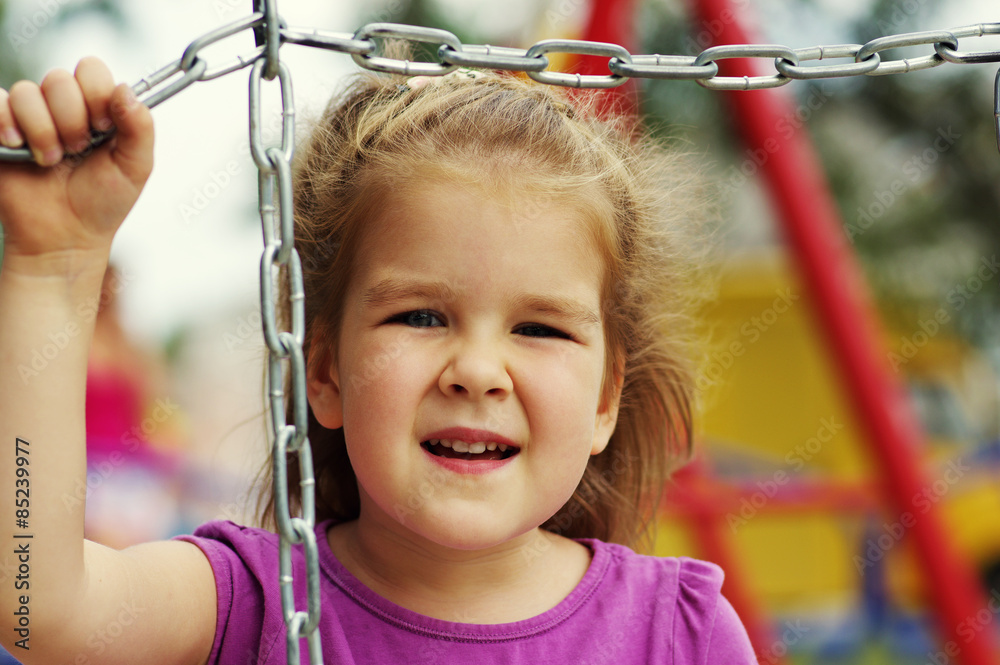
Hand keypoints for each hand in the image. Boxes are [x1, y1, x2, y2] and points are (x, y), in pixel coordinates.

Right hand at [0, 57, 153, 262]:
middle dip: (71, 121)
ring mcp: (28, 117)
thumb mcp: (135, 166)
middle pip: (59, 78)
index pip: (91, 70)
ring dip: (43, 131)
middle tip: (76, 151)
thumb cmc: (101, 203)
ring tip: (50, 161)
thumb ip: (140, 127)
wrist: (64, 237)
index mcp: (96, 109)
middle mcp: (61, 108)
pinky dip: (5, 122)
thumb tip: (125, 89)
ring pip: (27, 92)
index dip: (96, 95)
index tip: (103, 129)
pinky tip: (18, 147)